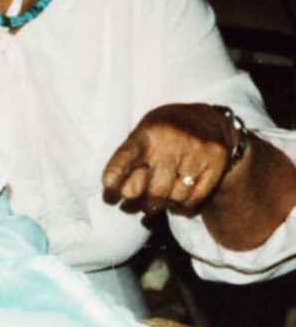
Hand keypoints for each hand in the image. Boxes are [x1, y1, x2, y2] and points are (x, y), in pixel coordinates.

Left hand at [101, 103, 238, 215]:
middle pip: (153, 191)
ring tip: (159, 198)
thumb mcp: (141, 137)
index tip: (110, 196)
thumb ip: (128, 164)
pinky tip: (177, 198)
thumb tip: (115, 197)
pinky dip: (182, 206)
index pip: (123, 161)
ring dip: (162, 205)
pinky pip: (194, 200)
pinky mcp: (215, 163)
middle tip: (135, 205)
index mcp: (145, 134)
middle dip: (140, 205)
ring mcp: (196, 153)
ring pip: (174, 199)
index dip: (113, 183)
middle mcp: (171, 142)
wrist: (206, 120)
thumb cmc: (163, 135)